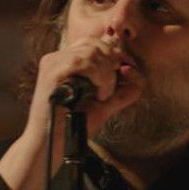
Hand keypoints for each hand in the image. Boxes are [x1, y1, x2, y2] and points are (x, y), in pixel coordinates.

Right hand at [0, 36, 143, 189]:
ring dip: (106, 74)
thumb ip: (121, 92)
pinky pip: (82, 62)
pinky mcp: (51, 73)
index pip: (94, 44)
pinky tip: (99, 95)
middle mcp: (57, 59)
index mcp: (66, 62)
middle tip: (111, 90)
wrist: (52, 146)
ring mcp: (52, 64)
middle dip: (112, 64)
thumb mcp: (104, 106)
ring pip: (91, 51)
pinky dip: (99, 76)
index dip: (114, 55)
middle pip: (94, 44)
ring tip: (104, 95)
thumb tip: (136, 76)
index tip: (126, 73)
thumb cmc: (73, 127)